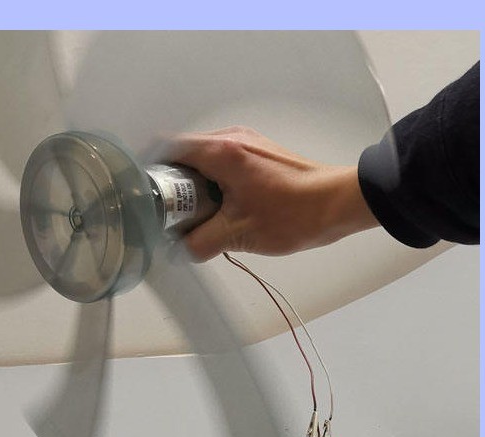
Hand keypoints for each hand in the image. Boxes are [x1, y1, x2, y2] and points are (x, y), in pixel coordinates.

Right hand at [167, 126, 378, 260]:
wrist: (339, 203)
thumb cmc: (296, 213)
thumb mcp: (239, 235)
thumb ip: (199, 244)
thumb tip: (177, 250)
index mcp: (221, 152)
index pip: (166, 148)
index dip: (150, 172)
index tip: (145, 197)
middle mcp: (231, 139)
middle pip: (182, 156)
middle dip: (173, 188)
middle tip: (175, 218)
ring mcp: (245, 143)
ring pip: (201, 162)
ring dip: (195, 190)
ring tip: (200, 219)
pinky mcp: (256, 153)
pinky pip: (220, 165)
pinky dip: (213, 186)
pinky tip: (222, 212)